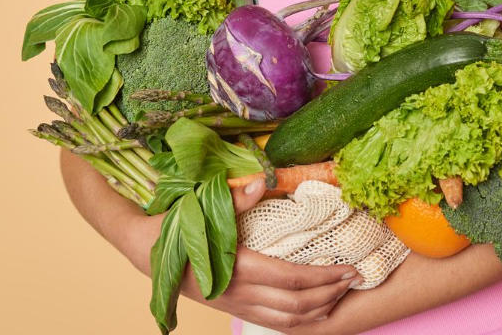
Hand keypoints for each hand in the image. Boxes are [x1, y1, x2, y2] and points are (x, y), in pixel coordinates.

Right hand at [179, 180, 357, 329]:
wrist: (146, 251)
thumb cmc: (177, 226)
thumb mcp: (203, 207)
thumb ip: (236, 198)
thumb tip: (260, 180)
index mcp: (238, 267)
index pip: (292, 279)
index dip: (325, 277)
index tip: (350, 267)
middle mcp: (240, 293)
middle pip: (296, 304)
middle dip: (330, 293)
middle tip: (356, 278)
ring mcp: (237, 305)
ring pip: (287, 320)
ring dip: (319, 310)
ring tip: (342, 295)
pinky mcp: (233, 308)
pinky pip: (273, 323)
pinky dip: (299, 322)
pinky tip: (315, 312)